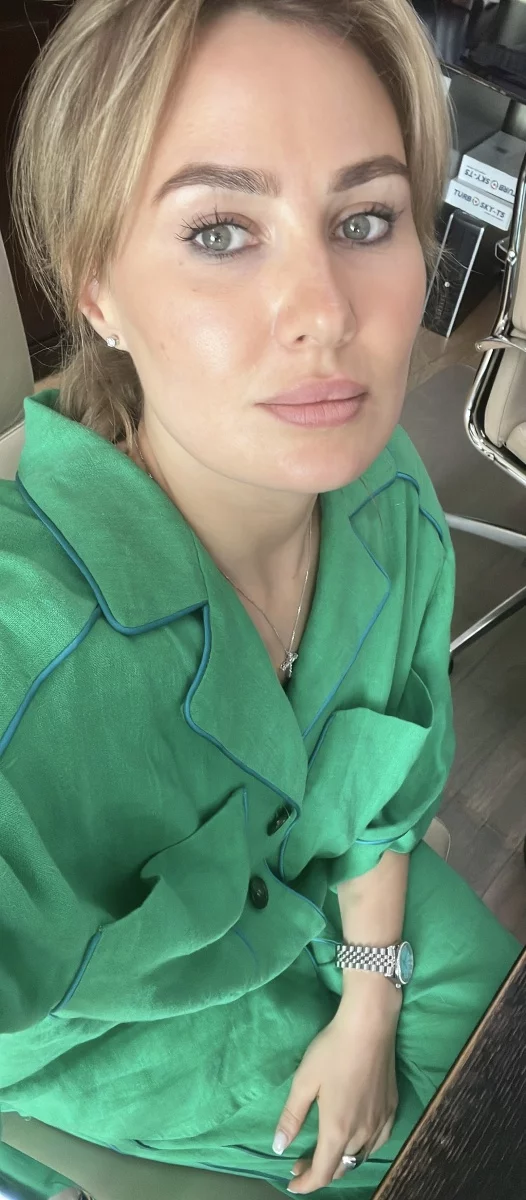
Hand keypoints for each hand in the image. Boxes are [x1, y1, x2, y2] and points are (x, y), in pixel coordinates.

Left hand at [273, 975, 400, 1193]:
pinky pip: (378, 1142)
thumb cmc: (332, 1051)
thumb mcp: (304, 1081)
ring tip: (325, 1152)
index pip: (322, 1173)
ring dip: (341, 1161)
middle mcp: (362, 1133)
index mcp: (338, 1129)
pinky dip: (363, 1149)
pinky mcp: (391, 1108)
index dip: (306, 1184)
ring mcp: (380, 1122)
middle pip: (341, 1167)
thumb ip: (291, 1117)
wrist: (369, 1026)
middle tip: (301, 1163)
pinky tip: (356, 1138)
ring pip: (360, 1156)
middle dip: (320, 1171)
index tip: (291, 1183)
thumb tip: (279, 1147)